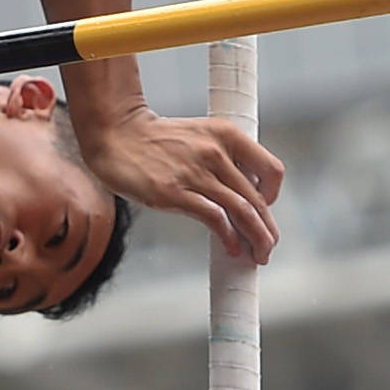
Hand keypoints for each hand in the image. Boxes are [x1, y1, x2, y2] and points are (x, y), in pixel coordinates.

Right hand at [78, 108, 284, 261]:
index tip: (266, 209)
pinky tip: (231, 248)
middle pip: (257, 199)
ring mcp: (196, 173)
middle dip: (267, 229)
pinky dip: (229, 238)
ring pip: (242, 211)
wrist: (116, 134)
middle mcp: (216, 152)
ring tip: (258, 255)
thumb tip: (240, 194)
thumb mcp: (199, 137)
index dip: (273, 195)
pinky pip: (215, 219)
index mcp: (226, 134)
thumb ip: (222, 159)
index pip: (271, 169)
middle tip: (267, 247)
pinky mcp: (175, 193)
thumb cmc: (154, 140)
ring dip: (256, 238)